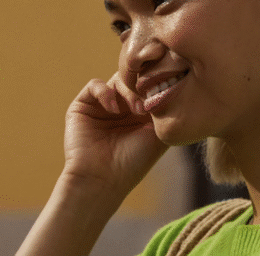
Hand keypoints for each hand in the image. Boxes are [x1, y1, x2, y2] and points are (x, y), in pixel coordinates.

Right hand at [62, 72, 168, 195]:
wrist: (102, 180)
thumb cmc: (134, 162)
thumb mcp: (159, 134)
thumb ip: (167, 110)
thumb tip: (176, 86)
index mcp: (141, 112)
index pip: (151, 84)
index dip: (159, 84)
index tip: (167, 93)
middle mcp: (122, 106)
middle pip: (135, 78)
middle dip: (145, 85)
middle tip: (150, 103)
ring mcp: (102, 105)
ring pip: (118, 78)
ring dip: (130, 89)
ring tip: (137, 109)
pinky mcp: (82, 106)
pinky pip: (95, 85)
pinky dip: (106, 91)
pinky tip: (115, 109)